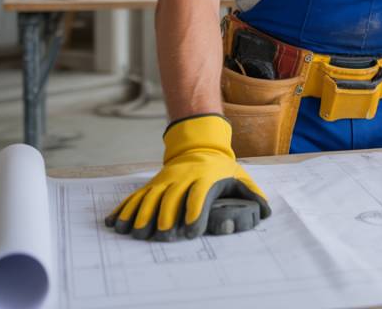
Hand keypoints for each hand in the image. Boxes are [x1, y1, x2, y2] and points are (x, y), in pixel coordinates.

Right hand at [105, 113, 270, 239]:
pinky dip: (124, 209)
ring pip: (150, 198)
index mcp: (204, 178)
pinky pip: (136, 196)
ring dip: (141, 215)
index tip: (190, 231)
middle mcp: (182, 178)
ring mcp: (165, 180)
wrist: (198, 144)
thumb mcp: (239, 175)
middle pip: (171, 198)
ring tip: (135, 233)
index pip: (199, 196)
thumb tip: (267, 212)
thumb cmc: (221, 167)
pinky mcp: (153, 183)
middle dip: (166, 219)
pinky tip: (114, 223)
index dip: (195, 213)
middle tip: (163, 237)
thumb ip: (252, 194)